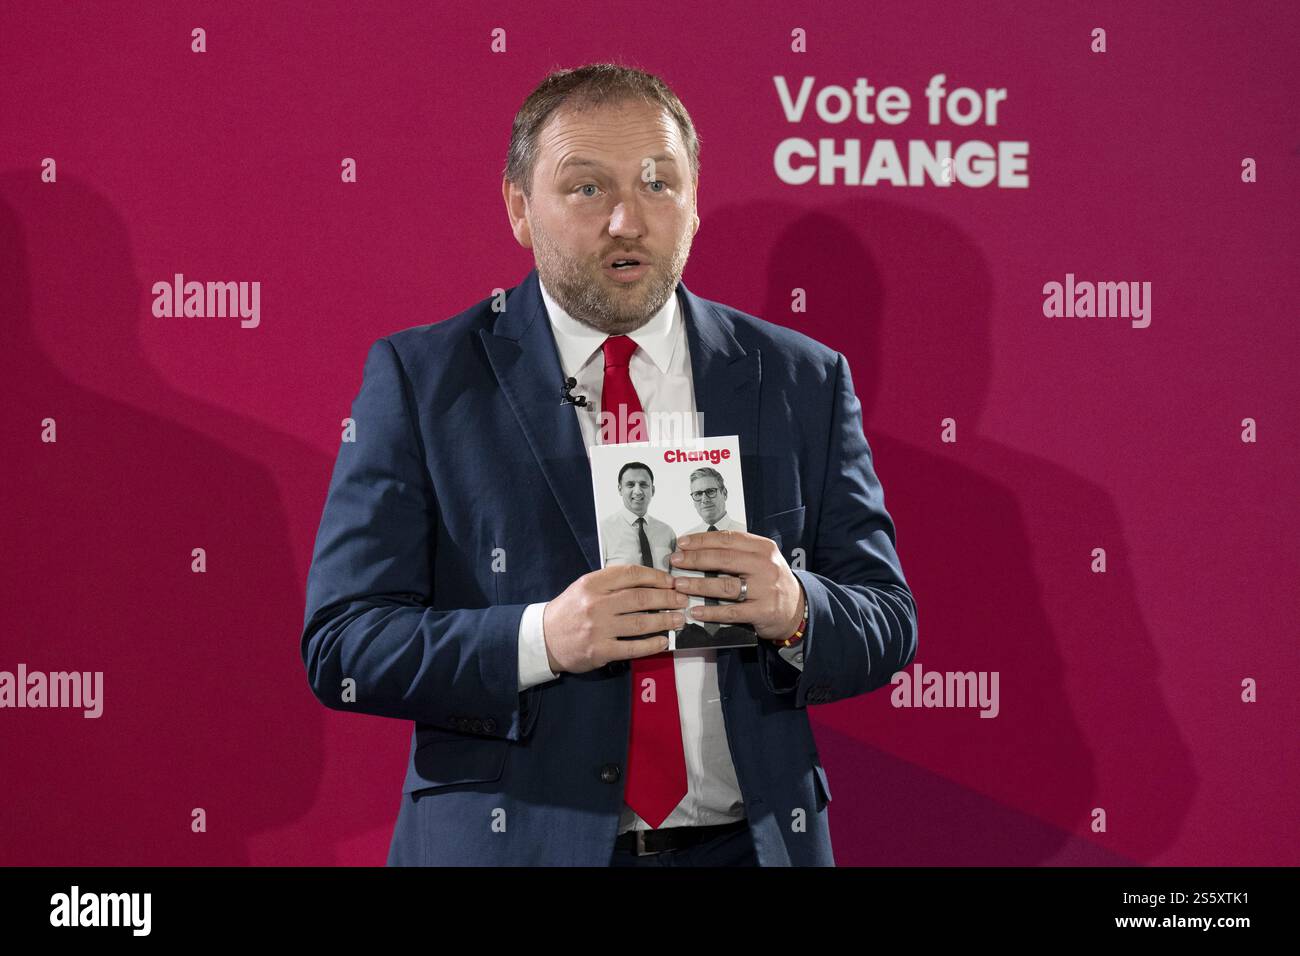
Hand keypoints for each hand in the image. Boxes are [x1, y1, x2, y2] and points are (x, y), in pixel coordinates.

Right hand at [541, 564, 688, 673]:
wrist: (544, 638)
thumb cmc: (570, 610)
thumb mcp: (585, 587)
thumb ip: (612, 582)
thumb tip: (649, 582)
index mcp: (593, 583)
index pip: (631, 574)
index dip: (656, 577)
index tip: (671, 581)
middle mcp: (596, 604)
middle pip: (641, 598)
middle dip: (667, 598)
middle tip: (682, 600)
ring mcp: (599, 629)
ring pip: (640, 622)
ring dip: (665, 621)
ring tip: (679, 620)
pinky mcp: (600, 651)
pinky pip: (633, 647)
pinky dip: (652, 644)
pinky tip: (663, 641)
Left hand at [669, 529, 805, 641]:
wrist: (797, 608)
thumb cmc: (771, 581)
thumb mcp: (762, 559)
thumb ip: (738, 552)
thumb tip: (699, 548)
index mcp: (763, 548)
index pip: (728, 539)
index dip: (702, 540)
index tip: (682, 543)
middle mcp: (765, 566)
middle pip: (724, 559)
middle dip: (695, 559)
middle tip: (675, 561)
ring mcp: (765, 589)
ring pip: (725, 585)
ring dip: (699, 585)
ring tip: (679, 585)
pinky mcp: (763, 611)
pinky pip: (732, 611)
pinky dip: (711, 612)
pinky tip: (696, 611)